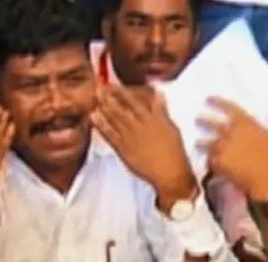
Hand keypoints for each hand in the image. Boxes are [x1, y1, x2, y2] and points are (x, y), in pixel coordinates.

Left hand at [90, 86, 196, 206]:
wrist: (168, 172)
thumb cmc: (173, 151)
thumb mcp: (170, 126)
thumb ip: (162, 110)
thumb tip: (158, 94)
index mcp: (151, 118)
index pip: (133, 101)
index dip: (121, 91)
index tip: (111, 84)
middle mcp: (138, 125)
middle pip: (120, 108)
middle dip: (108, 97)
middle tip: (97, 88)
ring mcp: (129, 137)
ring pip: (113, 119)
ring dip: (103, 108)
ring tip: (94, 99)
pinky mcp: (123, 149)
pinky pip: (109, 135)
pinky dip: (101, 126)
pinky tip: (94, 117)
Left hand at [197, 98, 267, 199]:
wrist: (266, 176)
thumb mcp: (264, 136)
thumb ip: (251, 130)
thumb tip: (246, 130)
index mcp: (246, 123)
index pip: (229, 107)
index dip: (217, 102)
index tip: (208, 99)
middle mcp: (232, 132)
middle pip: (212, 124)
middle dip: (203, 121)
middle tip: (197, 119)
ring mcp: (223, 147)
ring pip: (207, 143)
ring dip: (201, 143)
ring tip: (197, 143)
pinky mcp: (218, 162)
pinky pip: (210, 161)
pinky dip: (210, 161)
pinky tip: (210, 163)